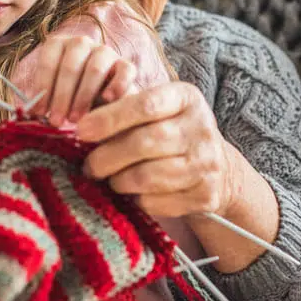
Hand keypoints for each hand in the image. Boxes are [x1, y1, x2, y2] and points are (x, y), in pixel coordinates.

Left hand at [22, 34, 137, 125]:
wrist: (102, 103)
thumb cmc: (70, 99)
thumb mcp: (54, 97)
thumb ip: (43, 101)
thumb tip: (27, 113)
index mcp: (59, 45)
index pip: (48, 59)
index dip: (43, 86)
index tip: (39, 112)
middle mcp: (82, 43)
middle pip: (70, 65)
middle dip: (61, 96)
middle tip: (56, 121)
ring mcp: (106, 52)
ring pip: (95, 68)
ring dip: (83, 96)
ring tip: (77, 120)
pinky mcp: (126, 65)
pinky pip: (125, 71)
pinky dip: (117, 85)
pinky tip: (107, 101)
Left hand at [75, 81, 233, 219]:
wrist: (219, 168)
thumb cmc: (170, 132)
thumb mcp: (155, 109)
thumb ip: (122, 106)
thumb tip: (81, 118)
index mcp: (186, 98)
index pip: (145, 105)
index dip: (109, 119)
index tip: (81, 130)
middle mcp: (201, 127)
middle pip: (144, 143)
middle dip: (107, 157)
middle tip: (89, 166)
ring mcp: (207, 163)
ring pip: (147, 177)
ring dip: (118, 181)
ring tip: (110, 179)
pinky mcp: (204, 195)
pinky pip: (156, 202)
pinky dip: (136, 200)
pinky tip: (133, 193)